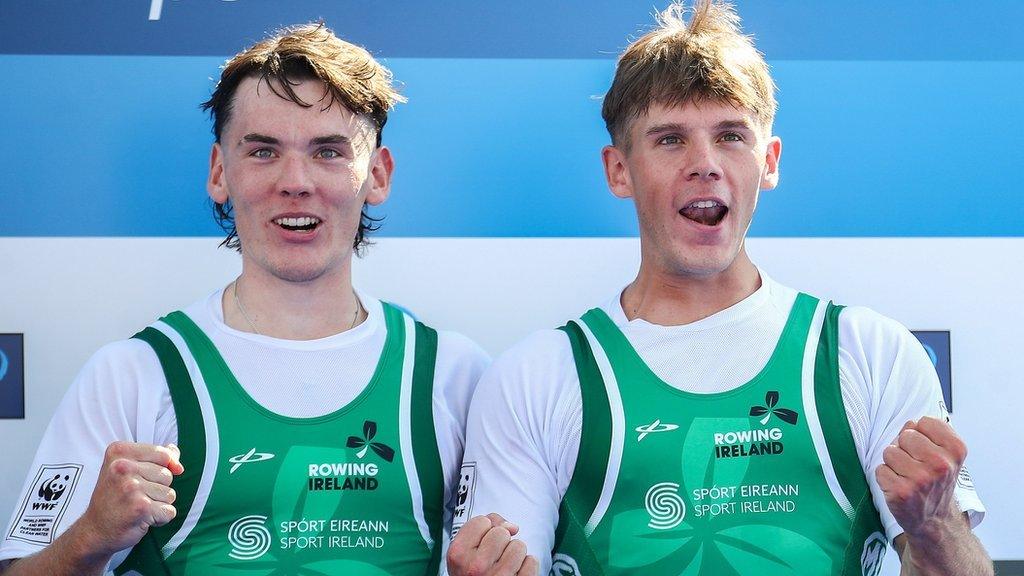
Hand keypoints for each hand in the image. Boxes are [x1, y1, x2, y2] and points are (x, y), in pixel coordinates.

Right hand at [77, 442, 183, 557]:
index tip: (142, 479)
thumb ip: (156, 457)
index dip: (162, 468)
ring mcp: (131, 487)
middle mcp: (123, 467)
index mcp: (119, 451)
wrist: (94, 530)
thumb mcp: (128, 467)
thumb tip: (177, 460)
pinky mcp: (141, 507)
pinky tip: (140, 518)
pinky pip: (169, 511)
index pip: (164, 454)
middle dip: (157, 489)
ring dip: (157, 504)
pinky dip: (159, 519)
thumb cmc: (114, 496)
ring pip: (170, 494)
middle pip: (167, 475)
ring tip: (136, 507)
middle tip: (133, 496)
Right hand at [447, 513, 538, 575]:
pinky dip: (526, 567)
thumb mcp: (465, 553)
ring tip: (505, 567)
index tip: (482, 545)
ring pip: (519, 545)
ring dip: (515, 555)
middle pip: (502, 532)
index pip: (482, 521)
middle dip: (501, 542)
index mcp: (458, 555)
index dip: (484, 531)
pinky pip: (531, 561)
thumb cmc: (472, 575)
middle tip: (493, 559)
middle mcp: (476, 567)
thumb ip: (481, 529)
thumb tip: (511, 526)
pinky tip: (514, 574)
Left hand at [876, 416, 966, 537]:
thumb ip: (927, 434)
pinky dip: (885, 477)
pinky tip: (899, 486)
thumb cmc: (935, 482)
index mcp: (955, 450)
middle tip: (915, 465)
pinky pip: (880, 469)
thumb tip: (910, 424)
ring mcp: (921, 479)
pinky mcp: (901, 491)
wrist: (933, 519)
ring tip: (906, 476)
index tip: (927, 450)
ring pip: (890, 451)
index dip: (921, 434)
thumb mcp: (944, 455)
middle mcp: (941, 464)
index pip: (924, 422)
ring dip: (893, 463)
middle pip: (905, 435)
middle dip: (905, 448)